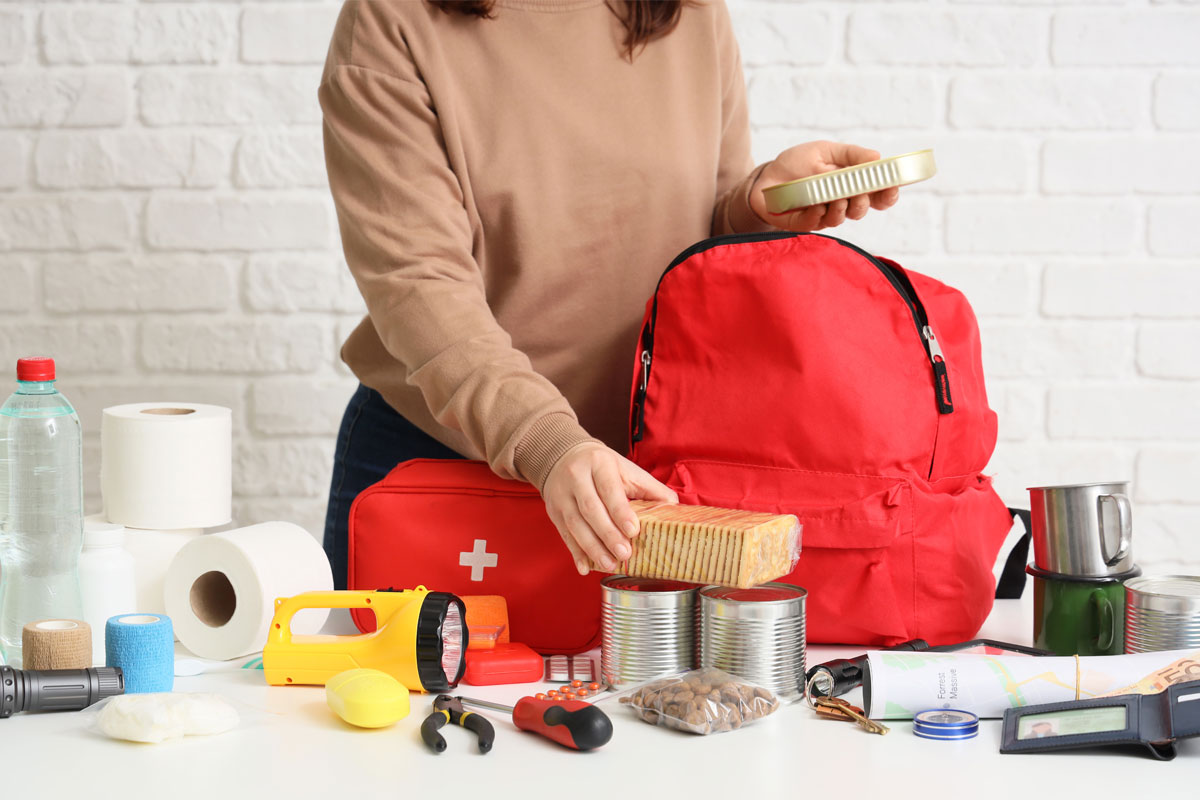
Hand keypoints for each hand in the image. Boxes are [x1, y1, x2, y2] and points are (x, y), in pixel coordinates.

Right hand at [541, 443, 677, 575]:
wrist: (564, 455)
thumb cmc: (601, 466)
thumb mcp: (627, 469)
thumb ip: (650, 488)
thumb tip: (674, 507)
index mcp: (598, 464)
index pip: (609, 489)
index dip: (620, 511)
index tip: (633, 531)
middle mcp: (576, 477)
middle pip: (591, 509)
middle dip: (608, 534)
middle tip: (625, 554)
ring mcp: (562, 495)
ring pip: (575, 524)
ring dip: (592, 548)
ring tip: (609, 564)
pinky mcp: (554, 511)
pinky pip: (564, 534)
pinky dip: (575, 553)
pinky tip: (585, 567)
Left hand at [749, 140, 899, 231]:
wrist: (766, 177)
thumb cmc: (797, 163)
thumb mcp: (824, 150)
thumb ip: (850, 154)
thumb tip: (876, 157)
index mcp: (850, 184)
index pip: (877, 194)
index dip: (887, 193)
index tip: (892, 187)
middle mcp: (841, 201)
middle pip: (862, 209)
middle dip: (864, 201)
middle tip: (859, 191)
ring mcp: (823, 214)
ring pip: (841, 218)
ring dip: (842, 208)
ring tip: (836, 198)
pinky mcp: (804, 222)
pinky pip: (815, 223)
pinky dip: (818, 214)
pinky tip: (815, 205)